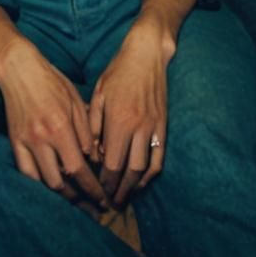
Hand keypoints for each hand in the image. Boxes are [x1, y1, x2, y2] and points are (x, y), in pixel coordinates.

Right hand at [0, 37, 109, 210]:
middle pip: (61, 183)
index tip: (102, 199)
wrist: (20, 69)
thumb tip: (94, 159)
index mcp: (61, 127)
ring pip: (43, 182)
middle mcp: (42, 139)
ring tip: (74, 200)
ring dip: (60, 195)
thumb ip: (85, 132)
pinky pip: (25, 174)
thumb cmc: (52, 81)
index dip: (91, 189)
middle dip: (78, 198)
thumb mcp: (75, 100)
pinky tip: (50, 190)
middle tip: (91, 205)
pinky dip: (39, 186)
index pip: (78, 169)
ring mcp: (26, 143)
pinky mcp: (14, 143)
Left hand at [88, 22, 168, 207]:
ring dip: (134, 187)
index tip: (97, 190)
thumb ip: (93, 123)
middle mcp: (136, 127)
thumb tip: (92, 152)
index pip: (110, 162)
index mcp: (117, 119)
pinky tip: (142, 181)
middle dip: (118, 190)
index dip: (104, 181)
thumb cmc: (118, 71)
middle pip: (128, 170)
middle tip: (109, 202)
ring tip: (124, 197)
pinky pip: (159, 156)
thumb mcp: (99, 93)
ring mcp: (152, 127)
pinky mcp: (163, 125)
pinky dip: (151, 173)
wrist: (147, 54)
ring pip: (144, 168)